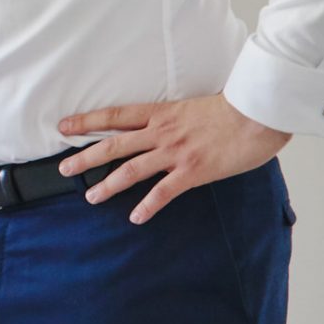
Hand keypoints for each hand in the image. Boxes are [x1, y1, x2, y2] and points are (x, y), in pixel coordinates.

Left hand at [58, 93, 290, 224]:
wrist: (259, 112)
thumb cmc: (235, 107)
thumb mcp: (194, 106)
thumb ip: (175, 118)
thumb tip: (164, 126)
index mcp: (161, 113)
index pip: (115, 116)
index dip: (87, 120)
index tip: (64, 126)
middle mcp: (162, 132)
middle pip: (114, 145)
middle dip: (85, 157)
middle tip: (63, 168)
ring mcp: (175, 152)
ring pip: (131, 170)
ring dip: (108, 185)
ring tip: (91, 197)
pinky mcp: (192, 171)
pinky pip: (163, 192)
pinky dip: (147, 206)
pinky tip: (136, 217)